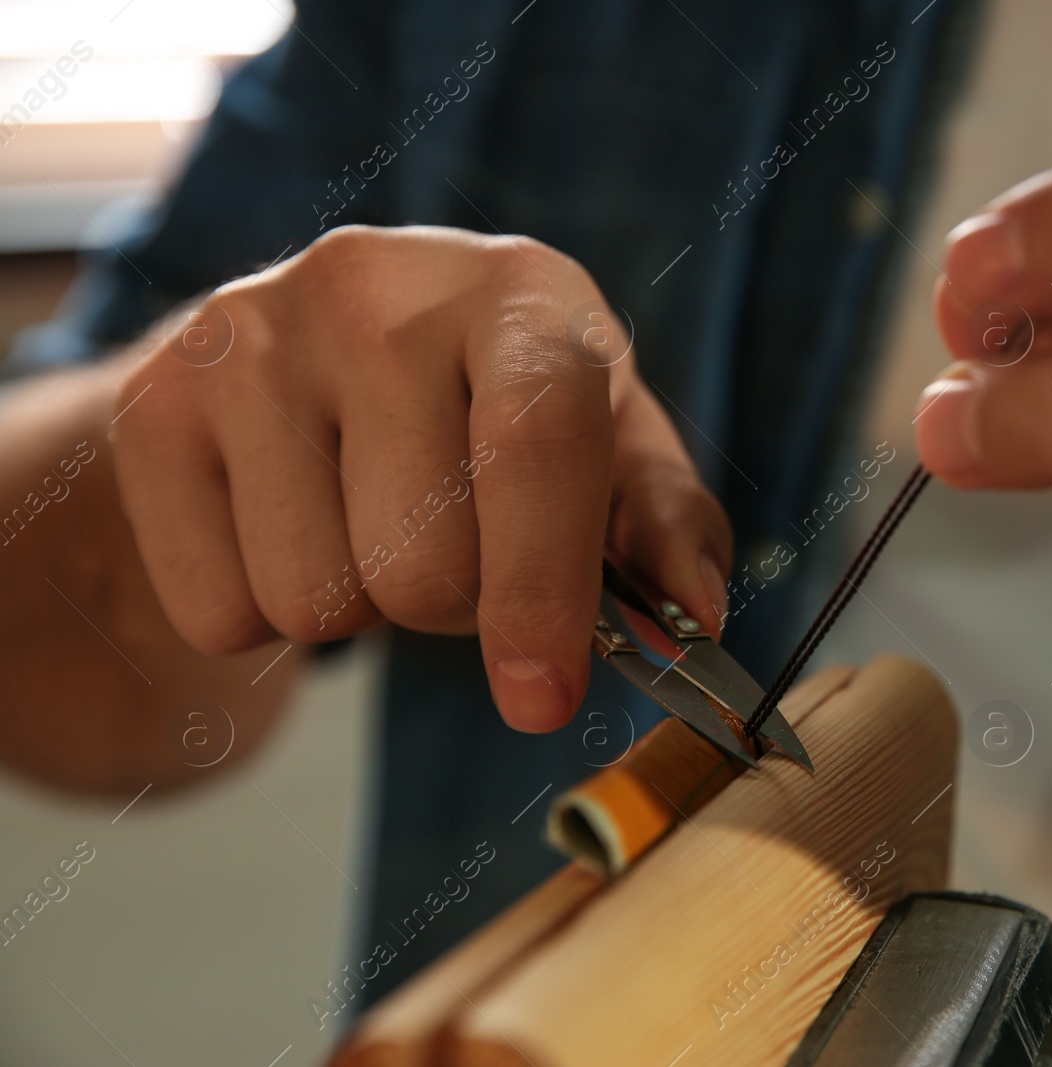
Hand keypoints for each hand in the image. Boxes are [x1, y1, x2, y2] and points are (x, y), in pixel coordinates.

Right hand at [113, 225, 729, 731]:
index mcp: (522, 294)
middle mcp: (381, 286)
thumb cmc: (495, 411)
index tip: (542, 702)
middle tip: (451, 550)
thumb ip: (663, 525)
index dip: (541, 591)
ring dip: (358, 609)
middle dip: (450, 606)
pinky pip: (218, 612)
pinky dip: (263, 616)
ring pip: (313, 601)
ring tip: (367, 523)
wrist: (315, 355)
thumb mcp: (605, 443)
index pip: (531, 449)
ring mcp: (253, 332)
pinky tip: (288, 526)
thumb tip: (696, 616)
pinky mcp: (157, 400)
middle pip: (420, 564)